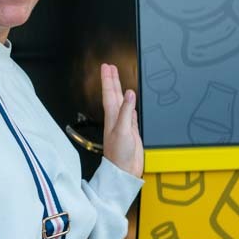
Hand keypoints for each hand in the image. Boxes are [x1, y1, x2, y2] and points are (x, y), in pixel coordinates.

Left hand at [100, 63, 143, 178]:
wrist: (124, 171)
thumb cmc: (119, 154)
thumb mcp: (122, 130)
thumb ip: (126, 111)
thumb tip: (130, 94)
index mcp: (112, 116)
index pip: (109, 93)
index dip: (108, 79)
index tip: (106, 67)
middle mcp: (116, 118)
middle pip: (114, 94)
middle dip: (112, 80)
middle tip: (110, 67)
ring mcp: (124, 124)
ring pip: (122, 101)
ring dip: (120, 90)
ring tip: (118, 79)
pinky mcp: (131, 130)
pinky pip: (130, 113)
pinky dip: (130, 105)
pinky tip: (131, 101)